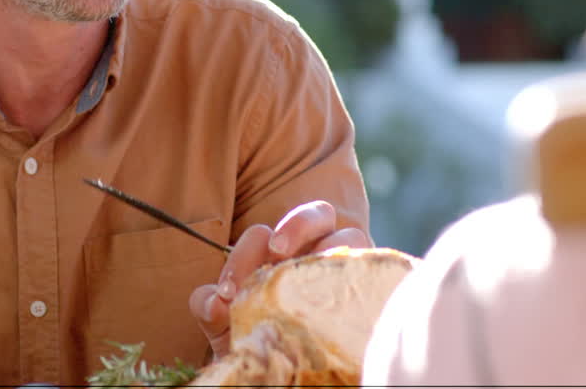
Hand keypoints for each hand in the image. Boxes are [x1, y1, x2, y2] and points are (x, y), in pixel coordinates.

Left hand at [187, 200, 369, 358]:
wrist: (288, 373)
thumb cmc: (259, 338)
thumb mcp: (227, 325)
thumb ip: (211, 308)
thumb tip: (213, 301)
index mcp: (279, 251)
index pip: (262, 234)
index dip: (242, 256)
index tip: (227, 292)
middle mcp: (315, 249)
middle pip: (318, 214)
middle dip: (297, 225)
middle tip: (276, 250)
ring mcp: (346, 265)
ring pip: (352, 234)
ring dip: (332, 245)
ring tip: (313, 270)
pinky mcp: (370, 288)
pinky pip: (374, 269)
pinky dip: (361, 272)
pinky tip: (343, 296)